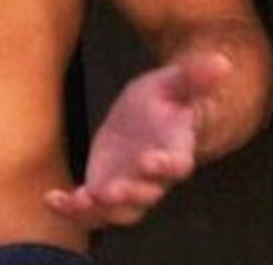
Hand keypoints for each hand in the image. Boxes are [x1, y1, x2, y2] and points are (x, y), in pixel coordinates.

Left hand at [44, 51, 231, 228]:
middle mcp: (154, 178)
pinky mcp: (105, 189)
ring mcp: (130, 187)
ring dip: (99, 209)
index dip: (167, 165)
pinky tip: (50, 198)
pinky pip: (90, 208)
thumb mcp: (175, 82)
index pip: (177, 164)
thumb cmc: (166, 100)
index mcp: (175, 150)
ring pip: (119, 210)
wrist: (148, 117)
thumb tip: (222, 62)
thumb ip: (196, 76)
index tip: (152, 160)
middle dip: (129, 194)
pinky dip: (71, 208)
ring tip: (78, 201)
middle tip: (109, 190)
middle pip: (147, 194)